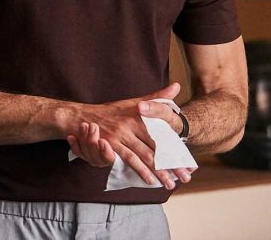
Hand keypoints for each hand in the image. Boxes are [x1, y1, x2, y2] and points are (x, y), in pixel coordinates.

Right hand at [64, 83, 186, 188]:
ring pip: (144, 156)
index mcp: (139, 115)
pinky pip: (129, 159)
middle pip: (156, 148)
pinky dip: (140, 171)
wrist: (82, 116)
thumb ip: (156, 98)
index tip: (188, 163)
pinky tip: (149, 180)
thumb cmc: (111, 111)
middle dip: (171, 165)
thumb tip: (177, 87)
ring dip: (158, 172)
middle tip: (184, 177)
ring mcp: (120, 134)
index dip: (176, 150)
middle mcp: (131, 124)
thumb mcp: (134, 102)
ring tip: (170, 183)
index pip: (162, 135)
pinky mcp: (111, 143)